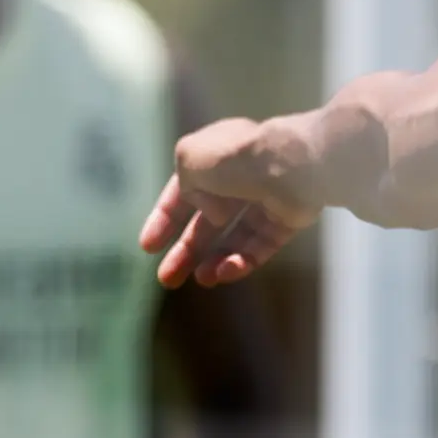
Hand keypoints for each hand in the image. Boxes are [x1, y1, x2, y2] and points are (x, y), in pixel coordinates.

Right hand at [141, 115, 322, 289]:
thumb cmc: (235, 159)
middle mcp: (238, 178)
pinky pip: (259, 247)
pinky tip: (226, 271)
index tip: (148, 248)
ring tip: (203, 280)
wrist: (289, 167)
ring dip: (215, 261)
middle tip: (167, 279)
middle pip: (207, 223)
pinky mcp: (285, 221)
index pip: (182, 192)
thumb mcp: (190, 159)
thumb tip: (205, 210)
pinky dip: (242, 261)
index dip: (164, 220)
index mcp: (213, 157)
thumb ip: (184, 181)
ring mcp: (263, 200)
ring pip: (234, 239)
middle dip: (186, 252)